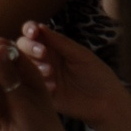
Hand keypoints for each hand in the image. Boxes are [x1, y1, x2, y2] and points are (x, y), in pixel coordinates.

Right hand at [13, 21, 130, 130]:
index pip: (34, 33)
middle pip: (23, 46)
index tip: (33, 32)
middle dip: (30, 47)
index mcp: (54, 46)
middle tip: (43, 54)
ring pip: (23, 64)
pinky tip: (53, 88)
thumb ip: (61, 43)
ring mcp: (40, 76)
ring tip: (50, 73)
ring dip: (33, 65)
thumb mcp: (81, 56)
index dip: (30, 29)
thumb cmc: (98, 76)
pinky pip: (28, 85)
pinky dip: (37, 83)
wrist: (107, 104)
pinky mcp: (41, 93)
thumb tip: (40, 26)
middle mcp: (44, 59)